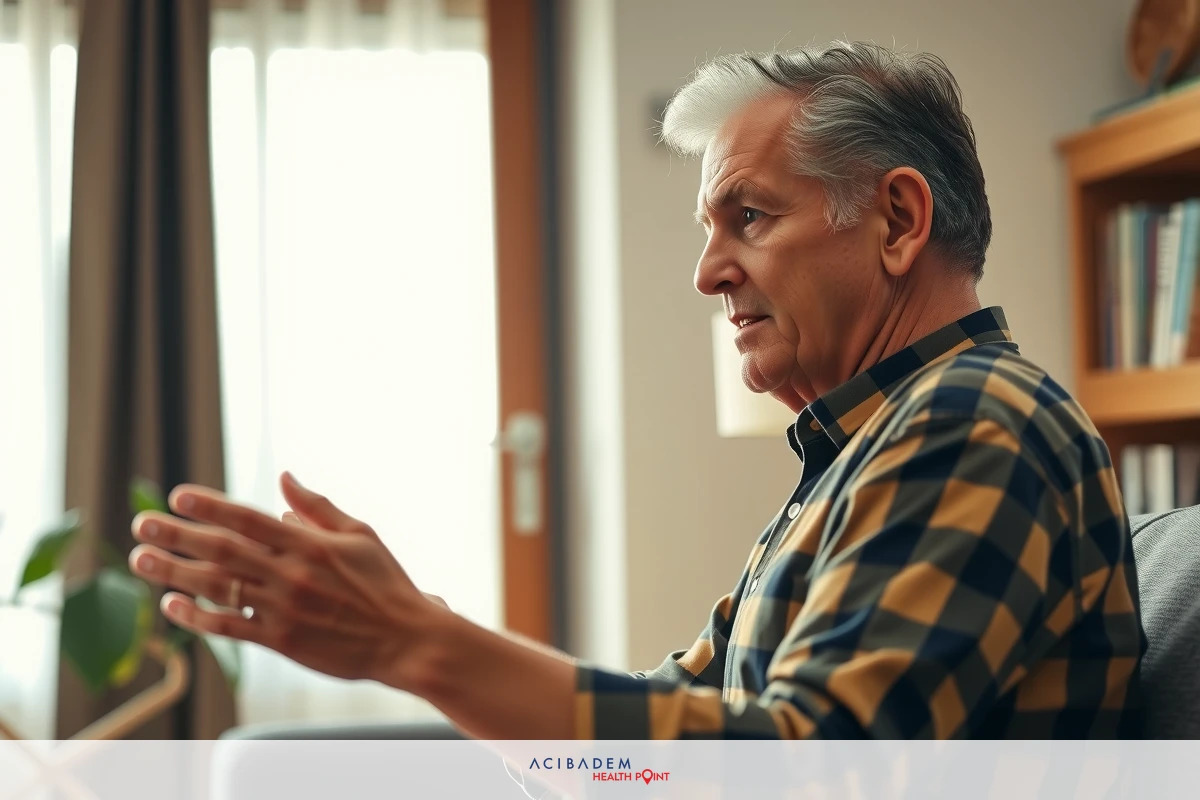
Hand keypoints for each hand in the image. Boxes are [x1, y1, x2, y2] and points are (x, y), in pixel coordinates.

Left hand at [128, 472, 444, 685]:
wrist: (406, 639)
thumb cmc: (386, 584)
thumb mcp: (360, 535)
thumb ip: (318, 507)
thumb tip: (284, 478)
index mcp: (311, 544)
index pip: (249, 519)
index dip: (211, 506)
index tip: (178, 496)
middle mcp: (293, 574)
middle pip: (222, 550)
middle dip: (178, 535)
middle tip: (143, 525)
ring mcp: (285, 610)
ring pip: (218, 588)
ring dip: (175, 573)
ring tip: (142, 560)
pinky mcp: (282, 642)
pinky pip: (230, 628)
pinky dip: (197, 616)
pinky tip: (172, 605)